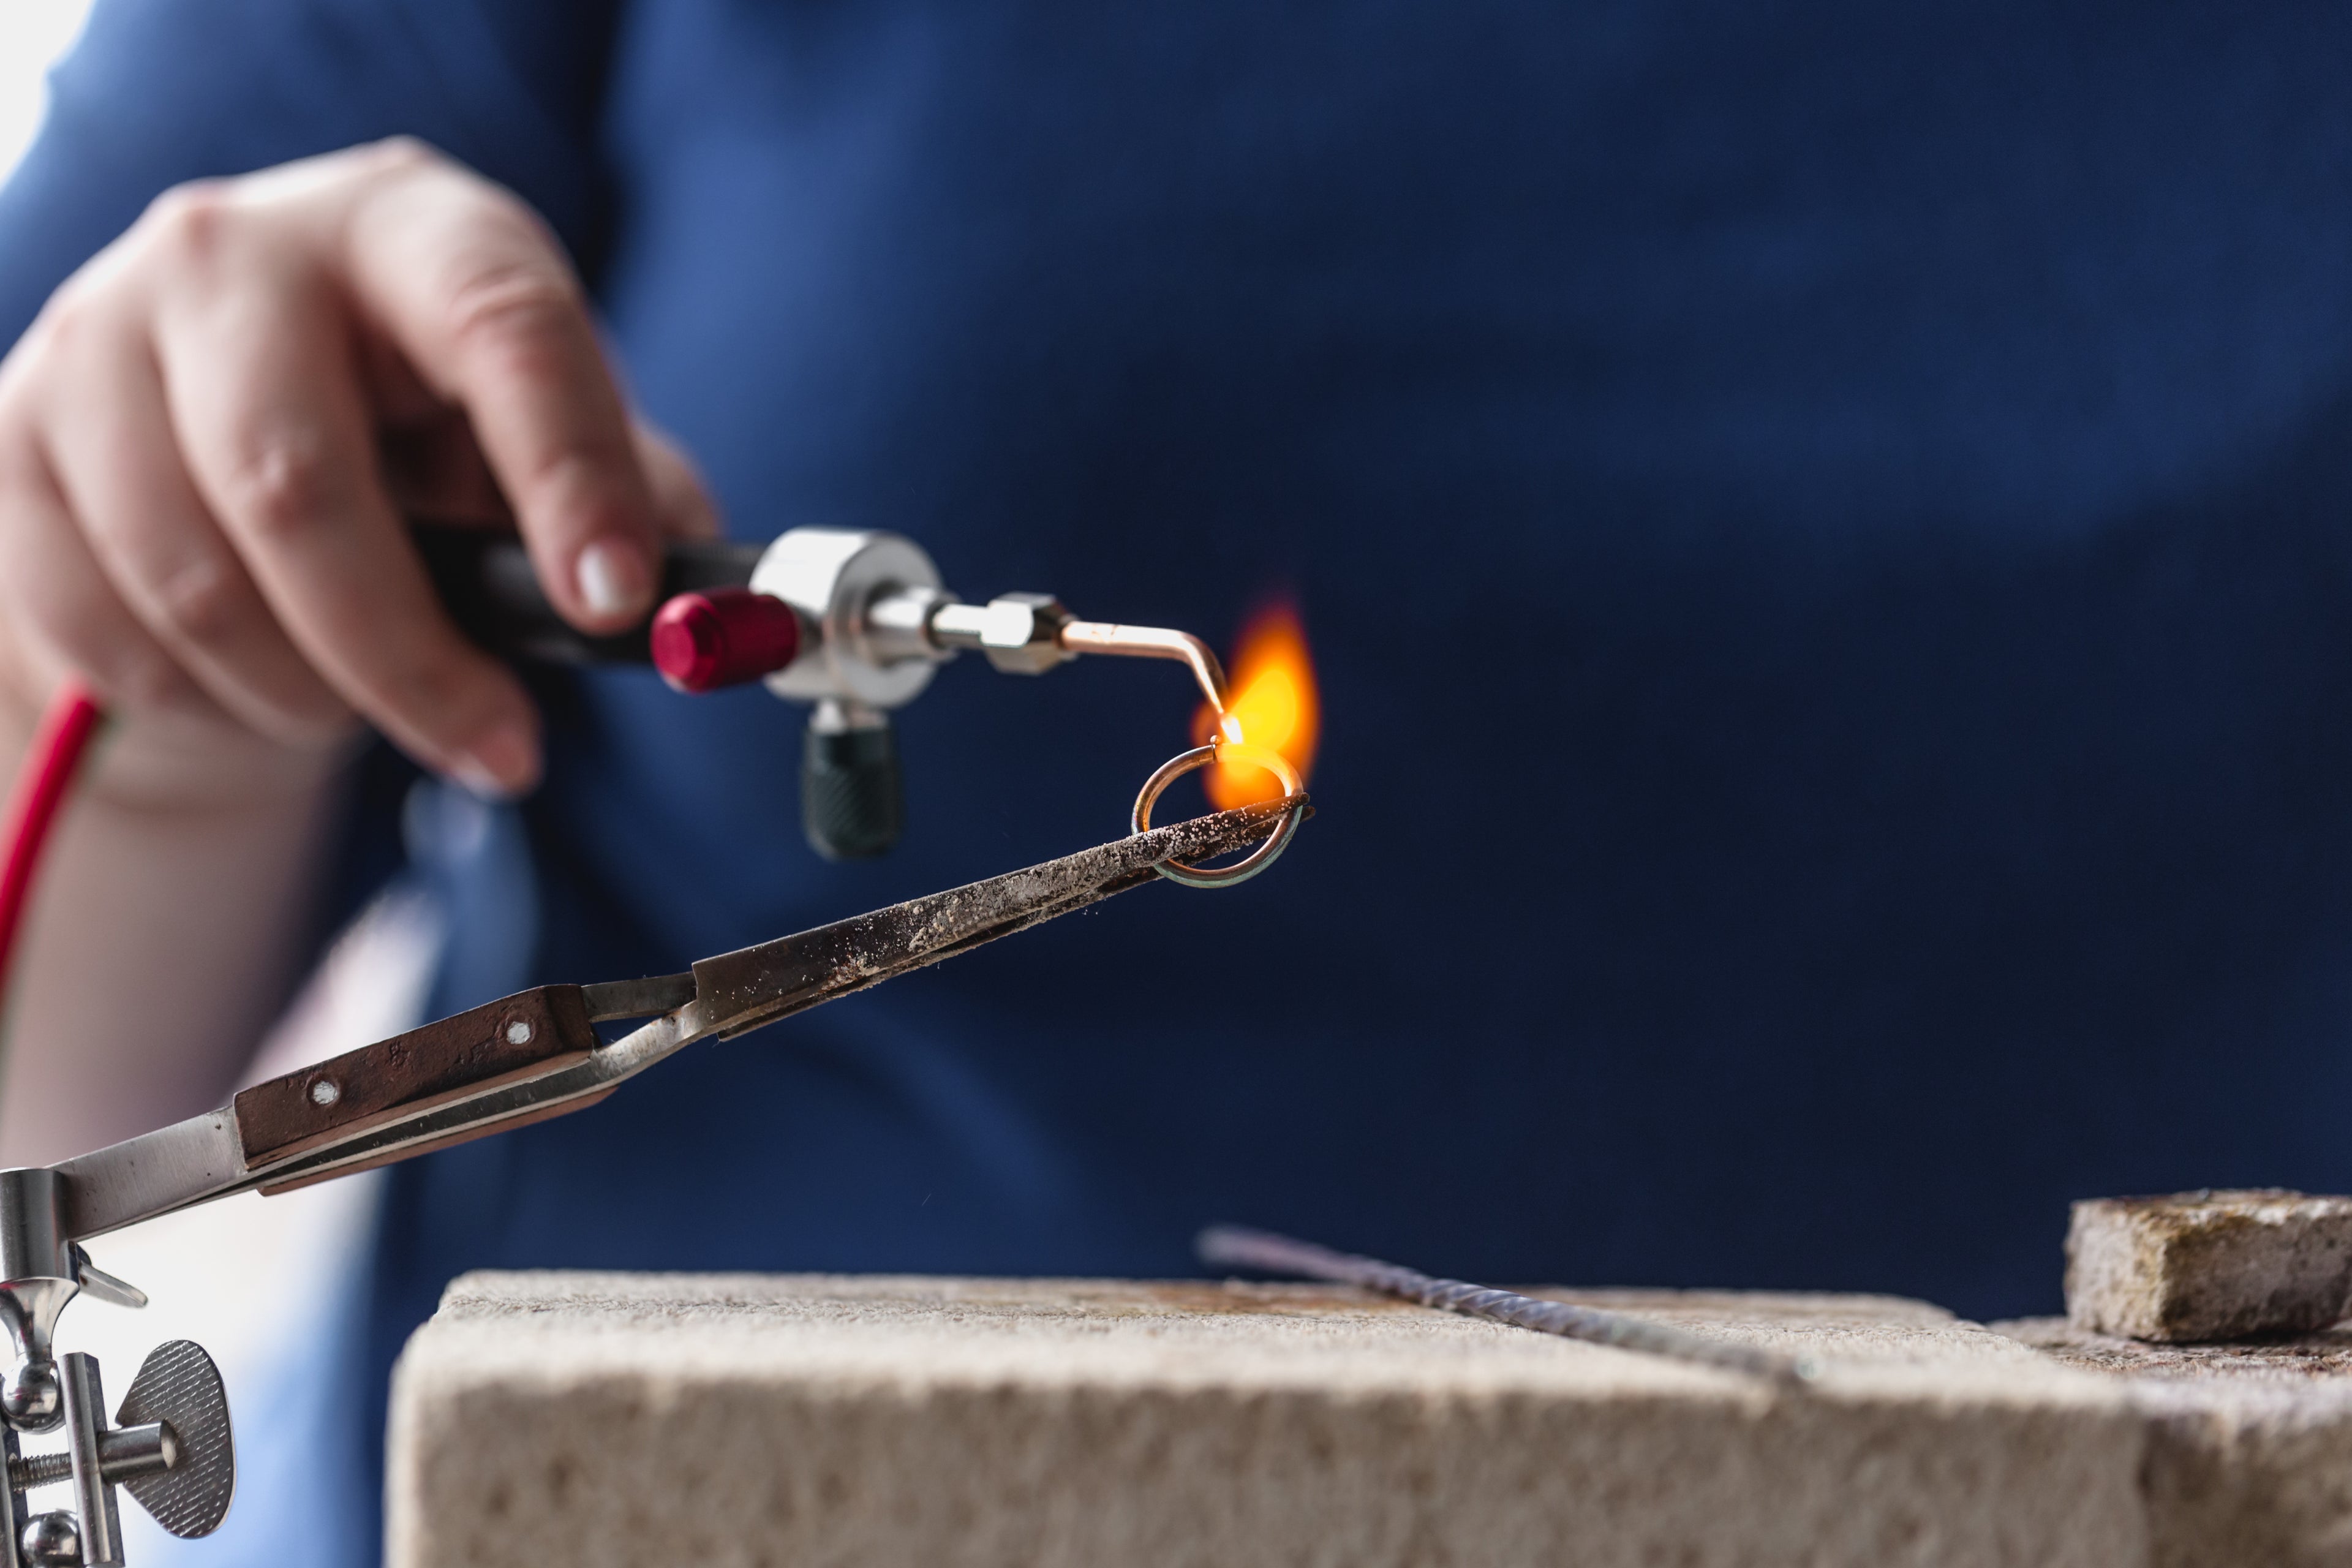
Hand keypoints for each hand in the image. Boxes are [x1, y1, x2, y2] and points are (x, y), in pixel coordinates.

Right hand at [0, 138, 717, 800]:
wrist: (219, 436)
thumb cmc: (418, 434)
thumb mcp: (530, 436)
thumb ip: (624, 499)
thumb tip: (692, 605)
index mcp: (411, 227)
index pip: (502, 329)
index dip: (566, 474)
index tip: (613, 602)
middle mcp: (237, 250)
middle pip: (300, 486)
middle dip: (411, 659)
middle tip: (504, 750)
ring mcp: (98, 334)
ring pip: (194, 581)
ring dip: (305, 692)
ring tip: (363, 703)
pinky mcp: (9, 438)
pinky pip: (101, 629)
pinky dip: (199, 697)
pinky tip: (256, 679)